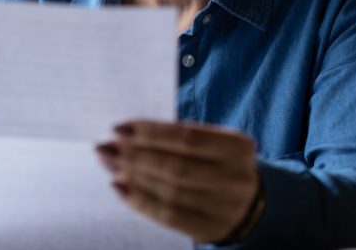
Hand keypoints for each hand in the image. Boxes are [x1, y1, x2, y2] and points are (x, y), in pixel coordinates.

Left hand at [96, 120, 260, 243]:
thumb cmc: (217, 162)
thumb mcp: (212, 144)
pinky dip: (139, 201)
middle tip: (105, 148)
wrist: (250, 203)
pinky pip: (168, 216)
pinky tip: (119, 188)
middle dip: (134, 156)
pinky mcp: (211, 228)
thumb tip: (124, 135)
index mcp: (237, 146)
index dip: (149, 132)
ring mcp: (225, 207)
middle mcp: (236, 177)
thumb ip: (178, 138)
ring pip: (169, 192)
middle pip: (175, 166)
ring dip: (132, 177)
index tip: (118, 128)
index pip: (186, 137)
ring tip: (109, 165)